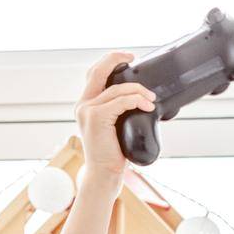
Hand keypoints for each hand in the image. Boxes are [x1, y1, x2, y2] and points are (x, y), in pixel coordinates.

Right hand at [75, 51, 155, 180]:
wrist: (104, 175)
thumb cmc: (112, 155)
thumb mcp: (115, 127)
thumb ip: (119, 111)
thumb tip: (144, 98)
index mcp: (86, 106)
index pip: (94, 74)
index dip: (109, 61)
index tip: (127, 58)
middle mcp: (83, 106)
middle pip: (99, 71)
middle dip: (116, 59)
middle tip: (134, 58)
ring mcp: (88, 111)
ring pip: (117, 89)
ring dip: (138, 90)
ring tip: (151, 99)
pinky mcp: (96, 118)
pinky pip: (121, 101)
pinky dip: (137, 100)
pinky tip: (147, 106)